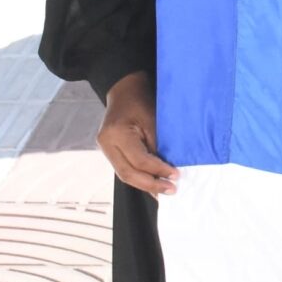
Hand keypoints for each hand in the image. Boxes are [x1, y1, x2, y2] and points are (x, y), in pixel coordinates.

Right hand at [97, 73, 177, 195]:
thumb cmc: (141, 100)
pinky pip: (124, 169)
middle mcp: (107, 144)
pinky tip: (153, 183)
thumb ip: (158, 144)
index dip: (158, 170)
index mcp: (116, 134)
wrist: (124, 90)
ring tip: (164, 191)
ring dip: (145, 184)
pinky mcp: (110, 151)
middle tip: (171, 190)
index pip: (139, 160)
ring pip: (125, 175)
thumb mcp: (153, 119)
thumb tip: (168, 169)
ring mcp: (105, 149)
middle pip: (128, 174)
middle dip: (151, 184)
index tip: (176, 176)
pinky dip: (139, 177)